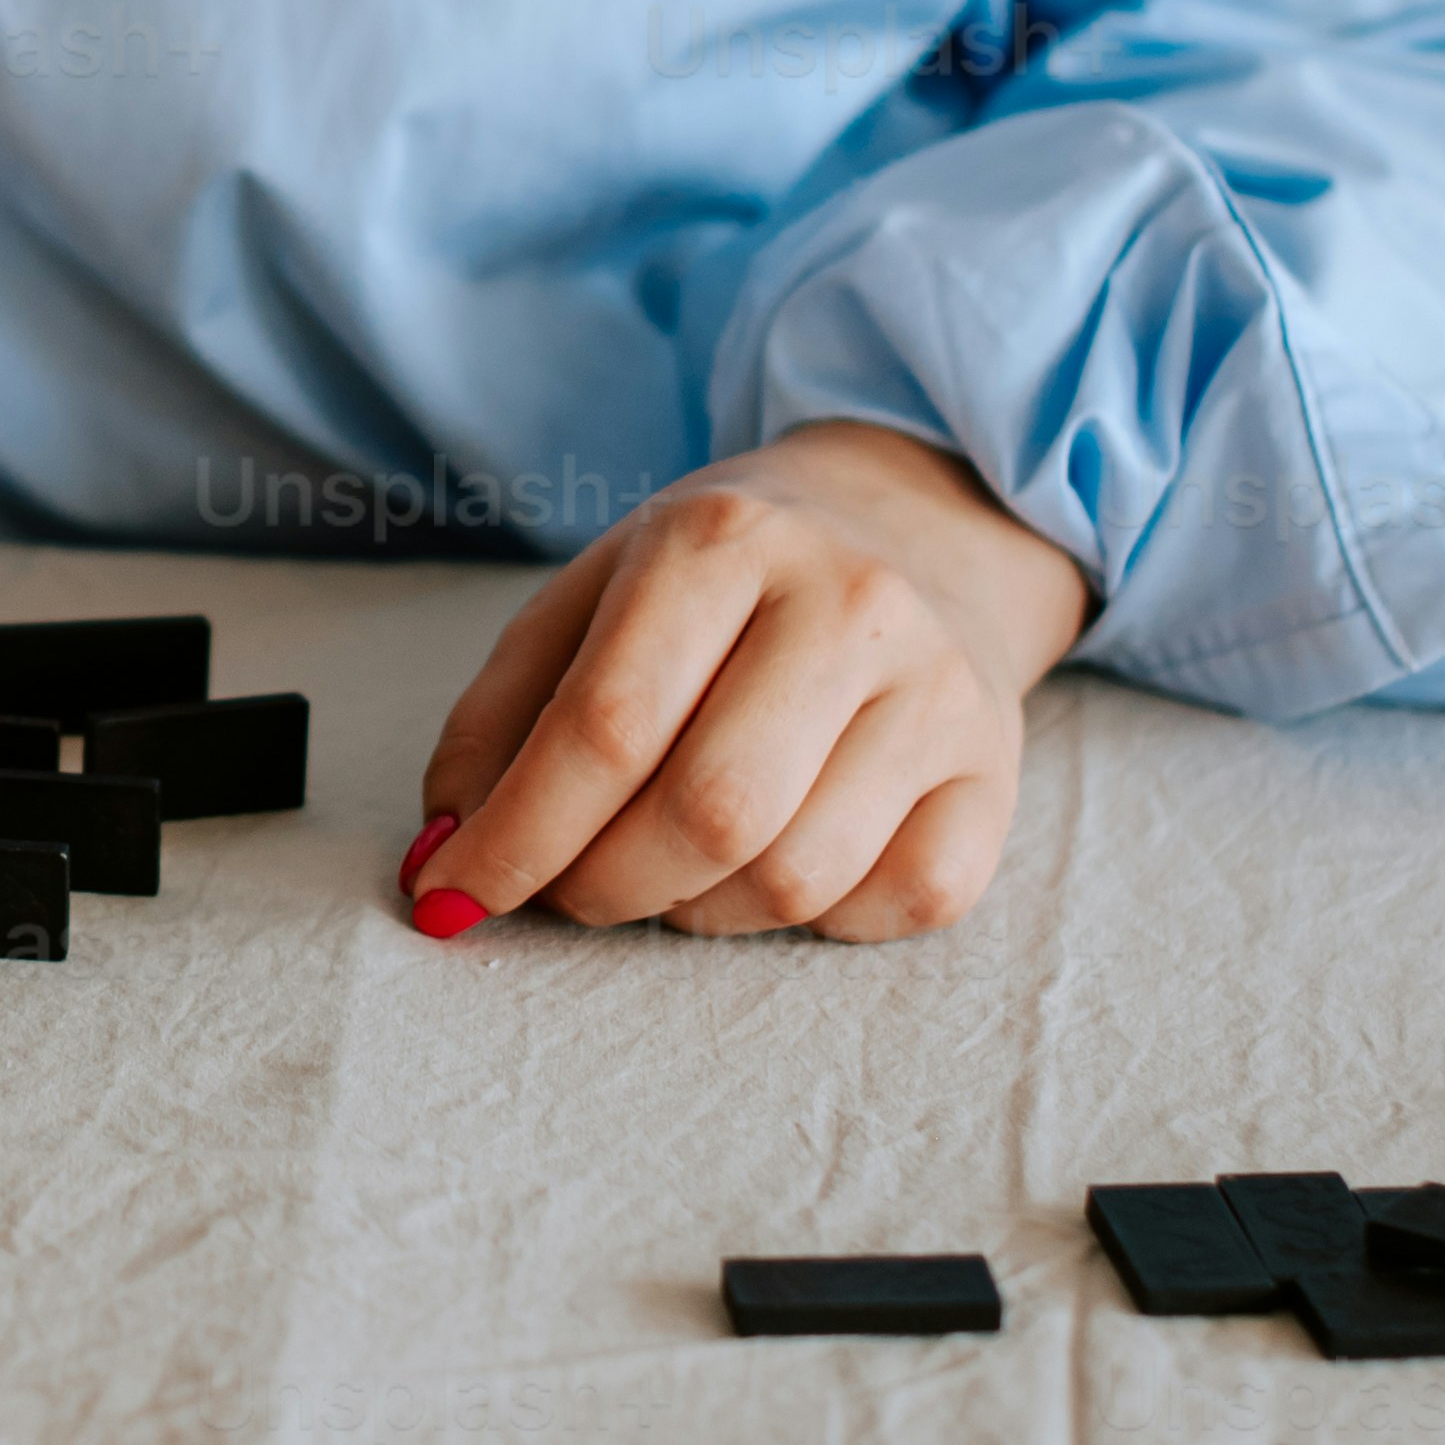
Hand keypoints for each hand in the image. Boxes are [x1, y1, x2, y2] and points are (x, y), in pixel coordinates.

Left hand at [408, 420, 1088, 945]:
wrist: (916, 525)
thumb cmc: (727, 582)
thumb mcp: (595, 595)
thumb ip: (503, 717)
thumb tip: (448, 856)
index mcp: (723, 540)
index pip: (605, 726)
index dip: (517, 837)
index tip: (455, 895)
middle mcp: (848, 604)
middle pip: (707, 814)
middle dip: (605, 886)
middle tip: (572, 886)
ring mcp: (939, 690)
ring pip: (796, 879)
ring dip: (700, 909)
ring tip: (676, 862)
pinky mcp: (996, 769)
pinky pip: (899, 903)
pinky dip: (820, 918)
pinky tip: (786, 857)